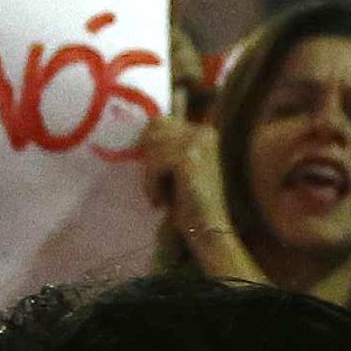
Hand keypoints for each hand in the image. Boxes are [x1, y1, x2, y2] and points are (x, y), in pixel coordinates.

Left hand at [138, 106, 240, 263]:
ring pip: (151, 149)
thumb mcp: (178, 168)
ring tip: (161, 196)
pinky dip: (151, 186)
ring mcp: (198, 143)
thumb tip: (142, 131)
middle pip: (153, 131)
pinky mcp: (188, 159)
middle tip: (158, 186)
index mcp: (204, 131)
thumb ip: (167, 146)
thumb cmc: (191, 202)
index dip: (149, 145)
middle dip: (149, 160)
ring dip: (149, 177)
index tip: (153, 172)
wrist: (209, 228)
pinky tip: (161, 201)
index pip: (160, 121)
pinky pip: (153, 165)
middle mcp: (203, 132)